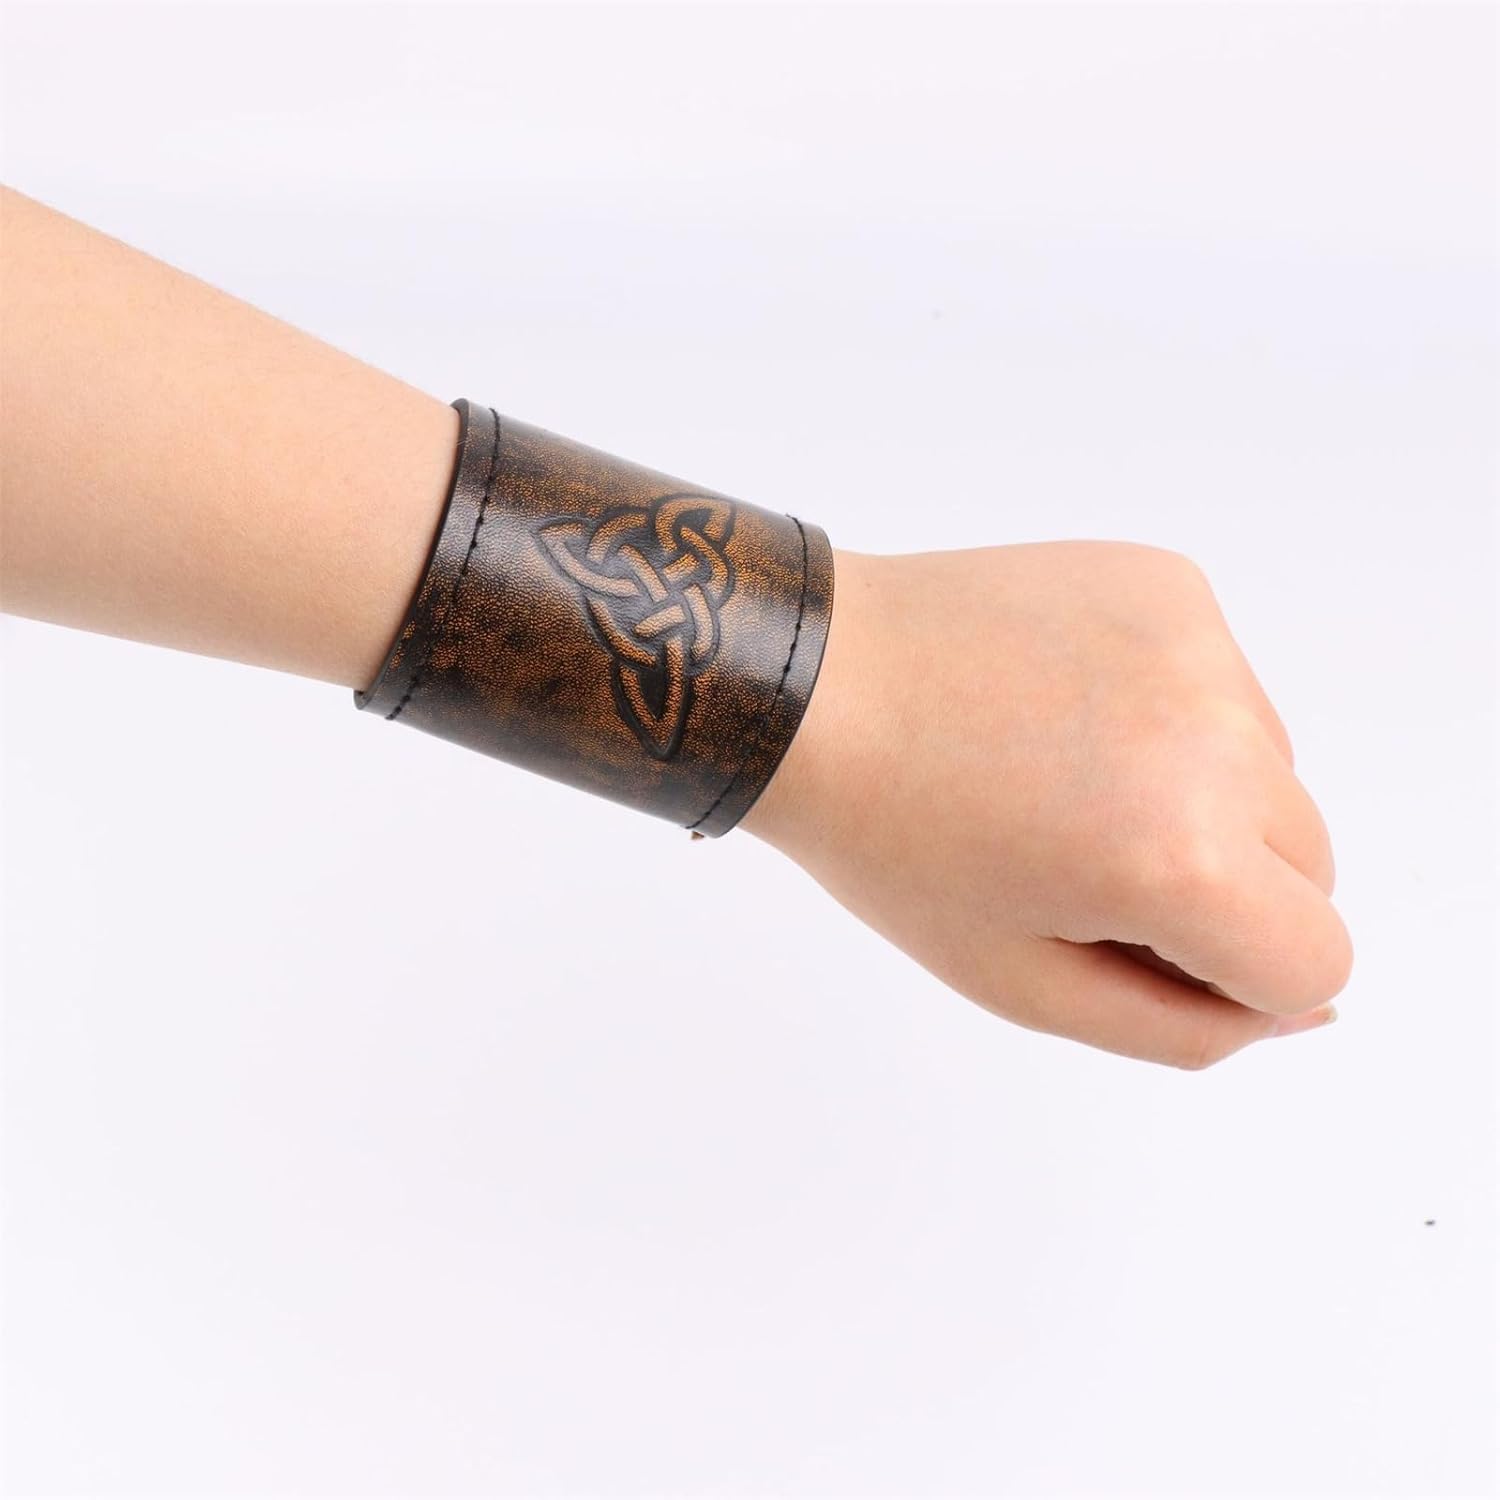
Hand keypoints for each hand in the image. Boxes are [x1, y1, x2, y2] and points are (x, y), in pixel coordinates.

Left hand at [745, 543, 1351, 1067]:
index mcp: (1182, 859)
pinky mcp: (1172, 586)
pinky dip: (1172, 715)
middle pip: (1310, 865)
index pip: (1315, 963)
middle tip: (1080, 860)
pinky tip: (1064, 708)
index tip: (1124, 933)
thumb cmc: (895, 846)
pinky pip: (1225, 688)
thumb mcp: (1026, 983)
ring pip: (1274, 772)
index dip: (1224, 973)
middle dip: (1223, 887)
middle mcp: (1217, 742)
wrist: (814, 689)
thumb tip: (1309, 1010)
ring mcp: (1199, 647)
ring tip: (1062, 779)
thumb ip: (1186, 1029)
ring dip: (1204, 798)